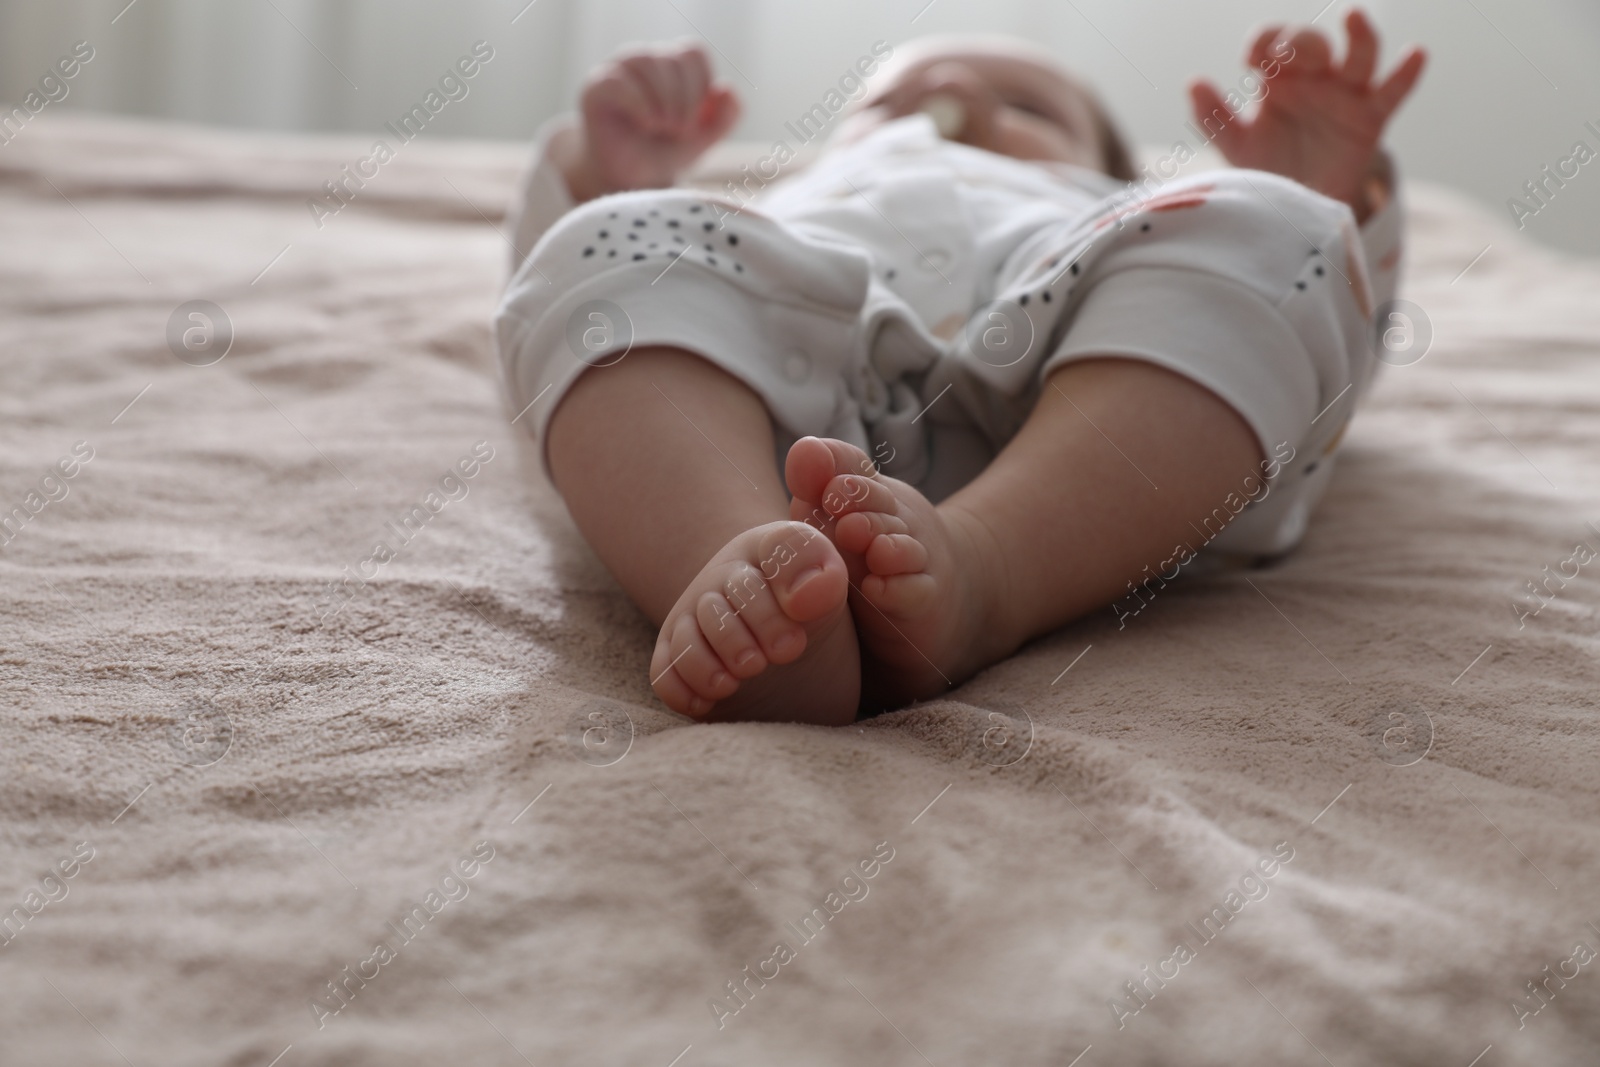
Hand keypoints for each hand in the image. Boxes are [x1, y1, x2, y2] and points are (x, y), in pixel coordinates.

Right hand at [561, 42, 741, 201]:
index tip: (698, 119)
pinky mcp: (596, 88)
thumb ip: (726, 117)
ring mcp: (617, 71)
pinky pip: (618, 80)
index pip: (691, 52)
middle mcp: (644, 62)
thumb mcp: (703, 139)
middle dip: (686, 98)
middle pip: (672, 57)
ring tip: (665, 127)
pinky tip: (648, 124)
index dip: (701, 83)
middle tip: (682, 131)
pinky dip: (640, 103)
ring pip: (646, 59)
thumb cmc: (664, 153)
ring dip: (664, 97)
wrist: (630, 181)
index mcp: (670, 67)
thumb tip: (726, 87)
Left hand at [1189, 9, 1424, 218]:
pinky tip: (1416, 54)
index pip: (1271, 42)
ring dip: (1358, 34)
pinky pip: (1393, 91)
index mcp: (1277, 78)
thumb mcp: (1237, 145)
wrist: (1297, 209)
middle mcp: (1313, 78)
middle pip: (1313, 43)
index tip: (1252, 61)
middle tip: (1285, 54)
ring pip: (1359, 54)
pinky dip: (1407, 72)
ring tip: (1352, 16)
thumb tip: (1193, 82)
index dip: (1264, 42)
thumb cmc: (1268, 168)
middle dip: (1300, 41)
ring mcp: (1345, 94)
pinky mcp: (1371, 117)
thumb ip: (1214, 117)